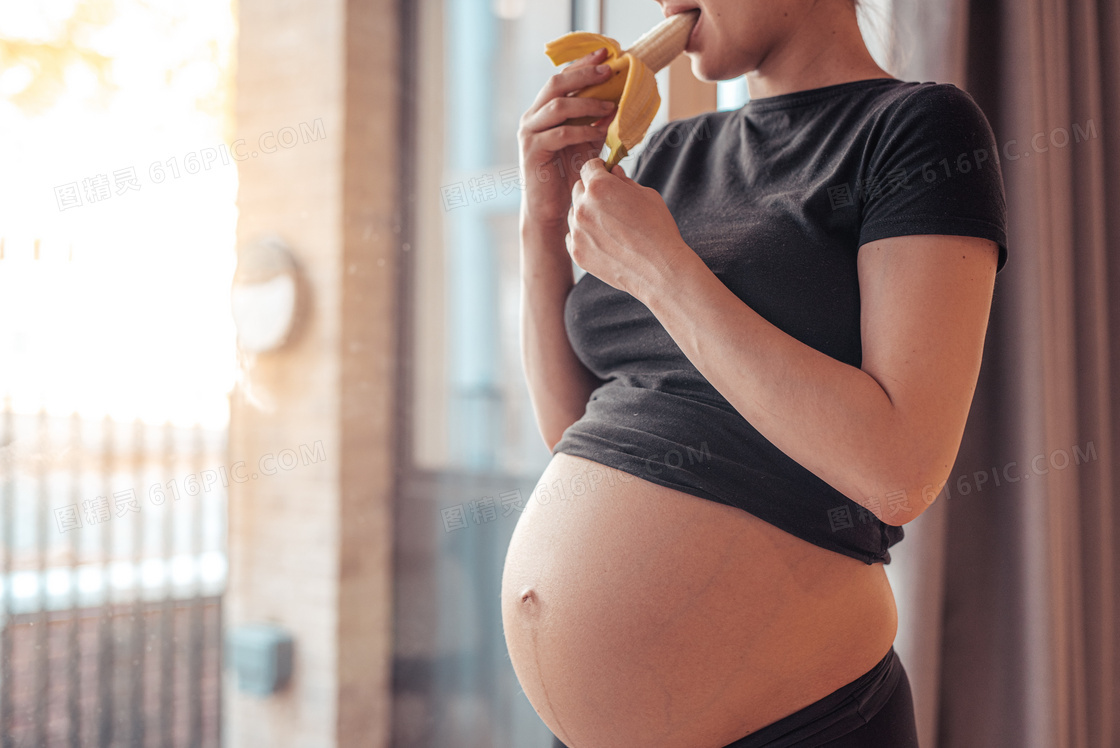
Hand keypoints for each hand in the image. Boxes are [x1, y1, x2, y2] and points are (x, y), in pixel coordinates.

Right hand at [518, 47, 617, 230]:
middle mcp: (532, 117)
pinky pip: (560, 134)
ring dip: (587, 103)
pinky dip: (583, 130)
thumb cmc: (567, 176)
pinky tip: (600, 133)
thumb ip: (595, 123)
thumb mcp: (584, 144)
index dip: (582, 64)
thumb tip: (619, 103)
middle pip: (556, 84)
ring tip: (610, 106)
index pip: (561, 78)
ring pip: (558, 106)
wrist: (549, 210)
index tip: (606, 53)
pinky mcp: (532, 151)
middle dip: (584, 75)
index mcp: (542, 111)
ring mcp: (529, 133)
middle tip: (609, 71)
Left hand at [566, 158, 692, 301]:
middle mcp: (583, 207)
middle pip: (579, 189)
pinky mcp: (577, 253)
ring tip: (610, 225)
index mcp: (599, 186)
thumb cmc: (658, 229)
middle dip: (592, 190)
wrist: (659, 270)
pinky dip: (584, 235)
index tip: (605, 174)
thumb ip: (624, 181)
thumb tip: (613, 172)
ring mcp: (577, 231)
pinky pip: (573, 236)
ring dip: (587, 214)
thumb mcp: (646, 195)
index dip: (599, 169)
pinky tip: (603, 240)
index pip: (588, 167)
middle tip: (610, 202)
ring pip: (574, 214)